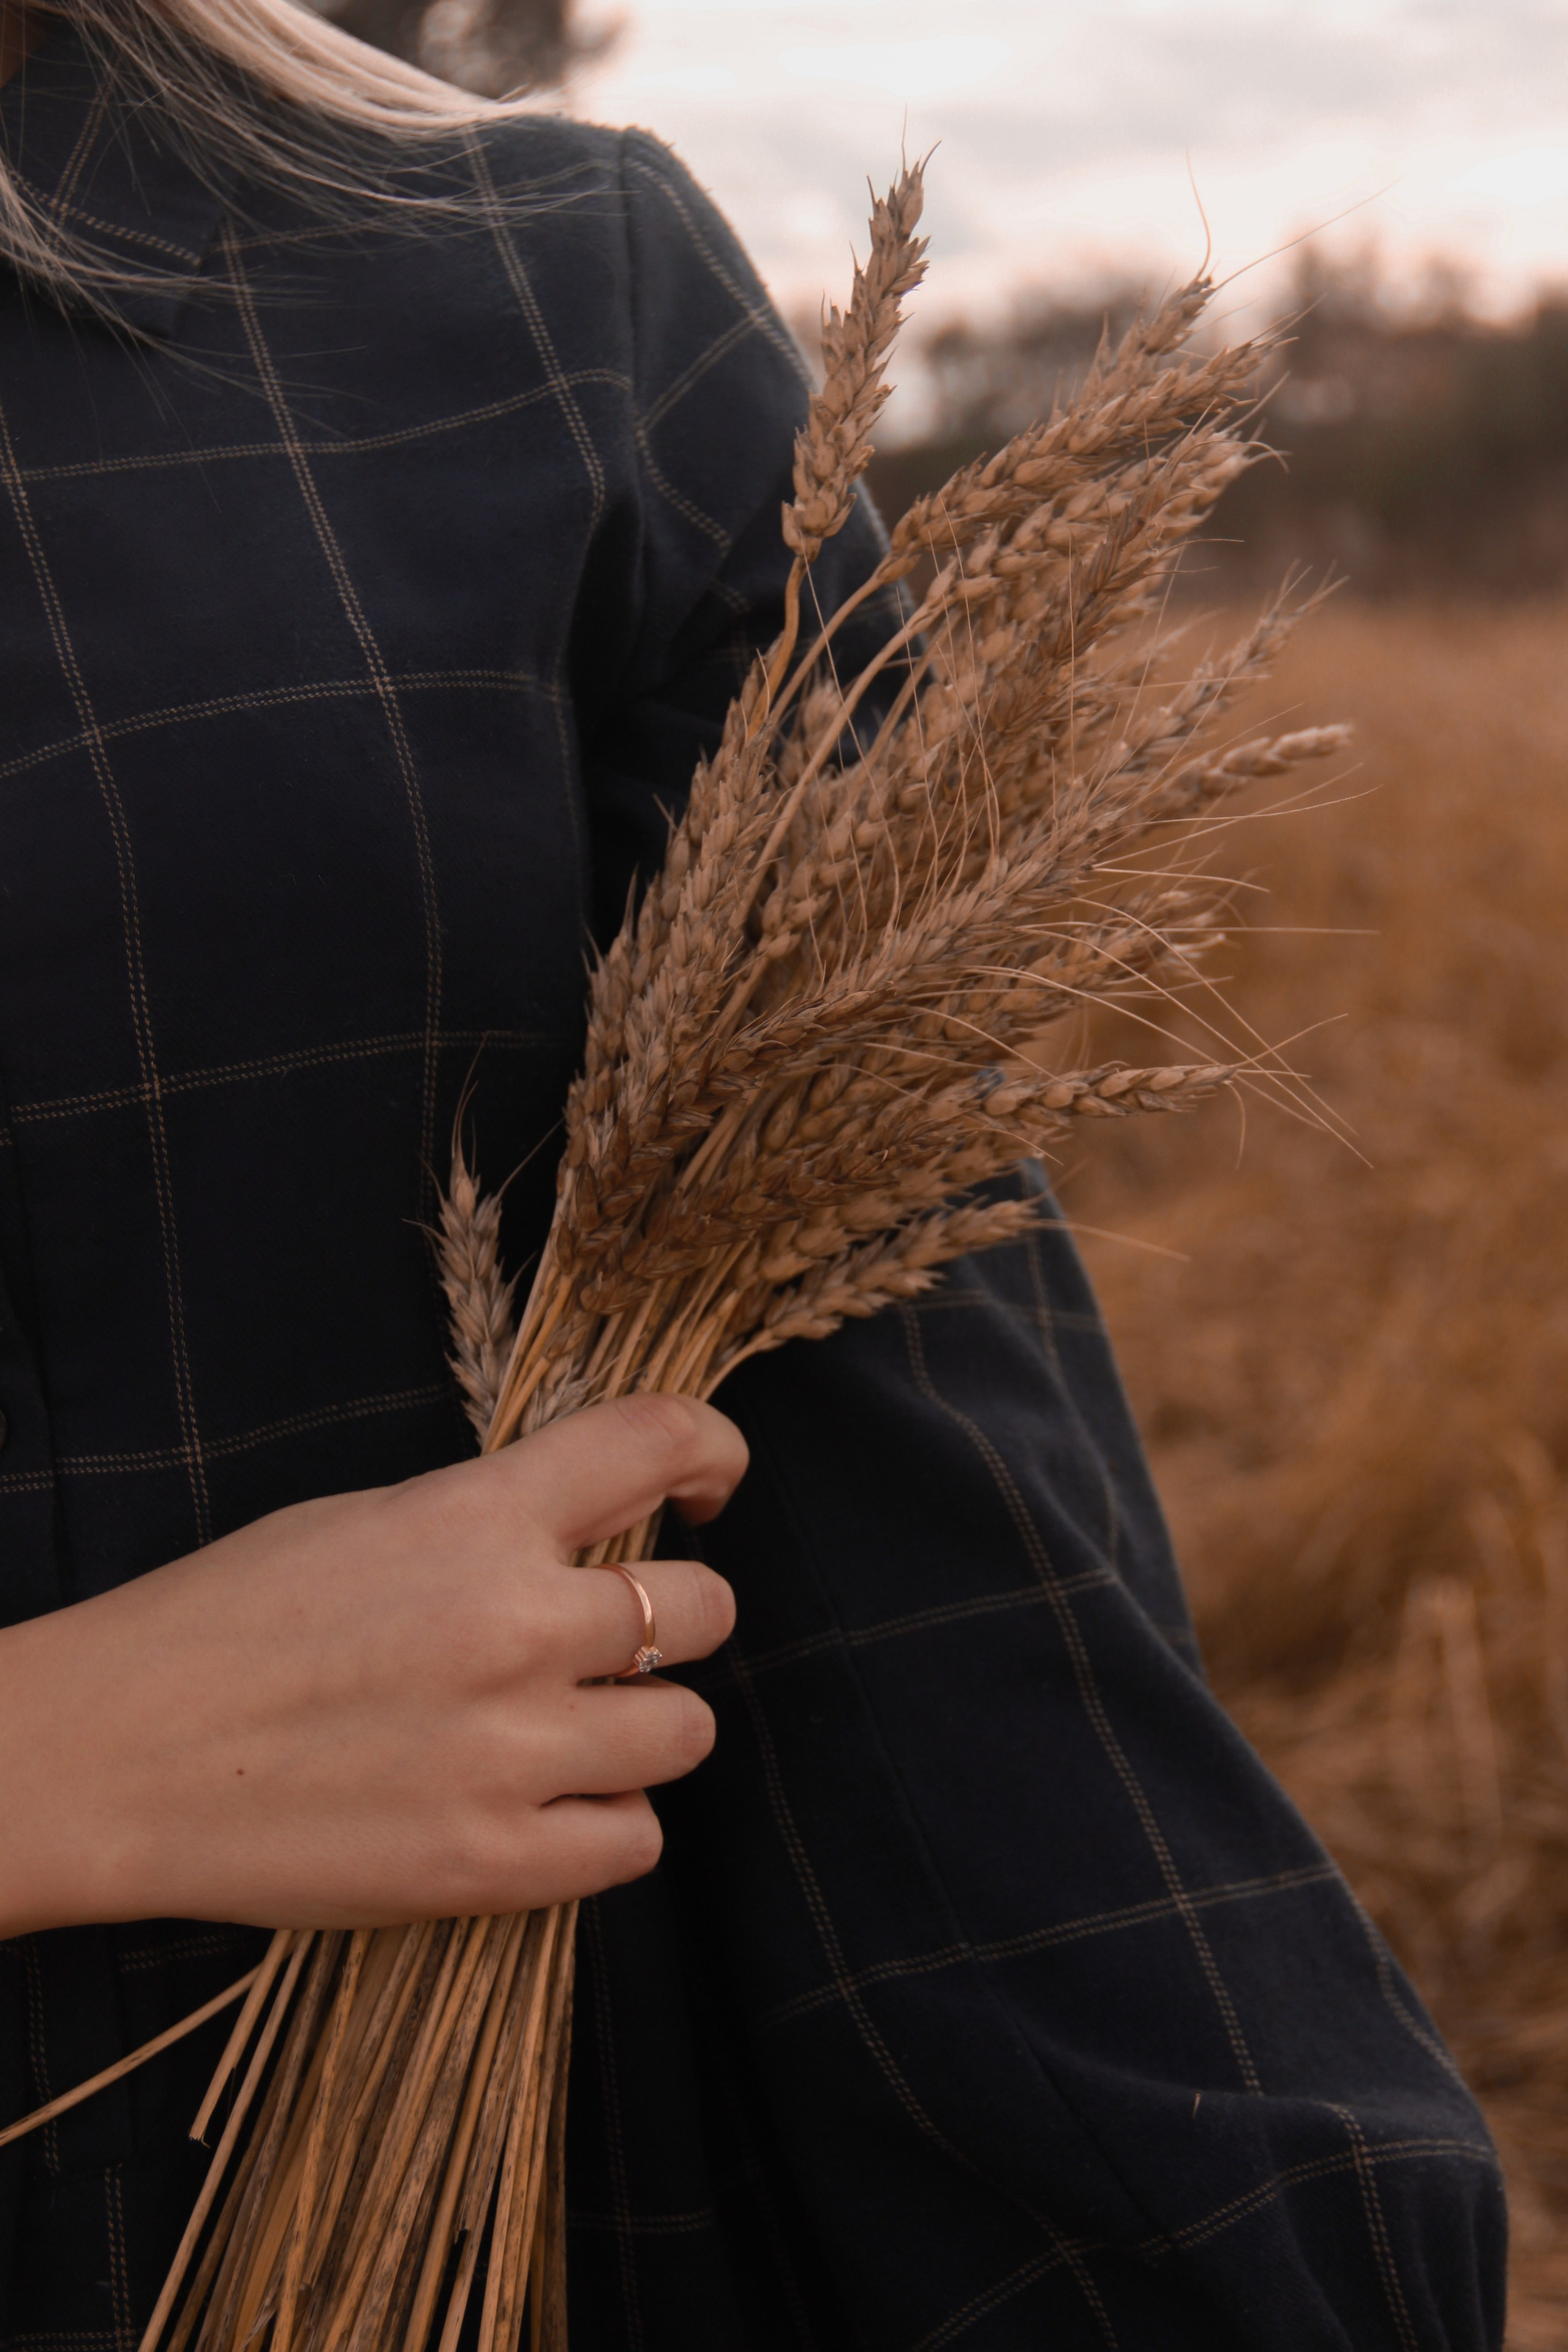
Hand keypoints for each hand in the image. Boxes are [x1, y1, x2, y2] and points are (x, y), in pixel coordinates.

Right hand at [0, 1396, 743, 1934]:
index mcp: (475, 1516)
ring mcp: (510, 1753)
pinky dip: (607, 1823)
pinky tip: (546, 1807)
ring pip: (688, 1732)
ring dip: (645, 1727)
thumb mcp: (364, 1523)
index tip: (711, 1485)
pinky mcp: (490, 1867)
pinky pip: (636, 1843)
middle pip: (704, 1608)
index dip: (714, 1453)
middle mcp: (514, 1625)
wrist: (113, 1756)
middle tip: (616, 1639)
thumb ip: (490, 1521)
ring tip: (573, 1734)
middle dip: (674, 1619)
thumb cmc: (225, 1622)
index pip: (658, 1440)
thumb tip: (596, 1534)